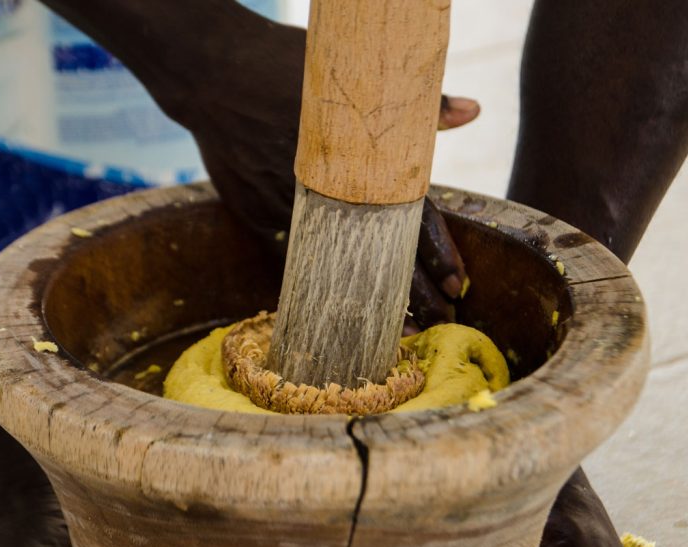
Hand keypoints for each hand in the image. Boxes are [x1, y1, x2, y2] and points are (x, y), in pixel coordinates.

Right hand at [177, 26, 476, 331]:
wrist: (216, 80)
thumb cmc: (289, 74)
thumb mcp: (358, 88)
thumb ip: (420, 108)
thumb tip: (471, 111)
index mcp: (362, 166)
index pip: (413, 219)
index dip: (439, 256)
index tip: (456, 287)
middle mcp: (332, 197)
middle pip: (383, 256)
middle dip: (414, 294)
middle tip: (438, 321)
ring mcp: (292, 211)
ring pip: (338, 269)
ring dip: (366, 302)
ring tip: (391, 331)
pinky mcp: (259, 218)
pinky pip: (293, 257)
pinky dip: (314, 283)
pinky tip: (330, 309)